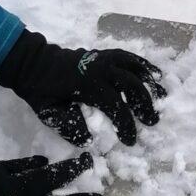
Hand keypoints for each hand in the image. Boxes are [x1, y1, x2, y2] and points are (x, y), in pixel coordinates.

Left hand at [0, 29, 163, 145]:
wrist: (33, 63)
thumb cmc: (41, 91)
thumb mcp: (48, 113)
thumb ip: (69, 127)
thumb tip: (90, 141)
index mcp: (87, 85)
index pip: (115, 105)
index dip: (126, 124)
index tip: (130, 140)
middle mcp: (100, 69)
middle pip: (131, 84)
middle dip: (144, 104)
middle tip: (152, 121)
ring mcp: (103, 58)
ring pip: (134, 67)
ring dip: (149, 82)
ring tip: (162, 95)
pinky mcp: (104, 54)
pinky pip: (128, 57)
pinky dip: (143, 65)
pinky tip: (154, 74)